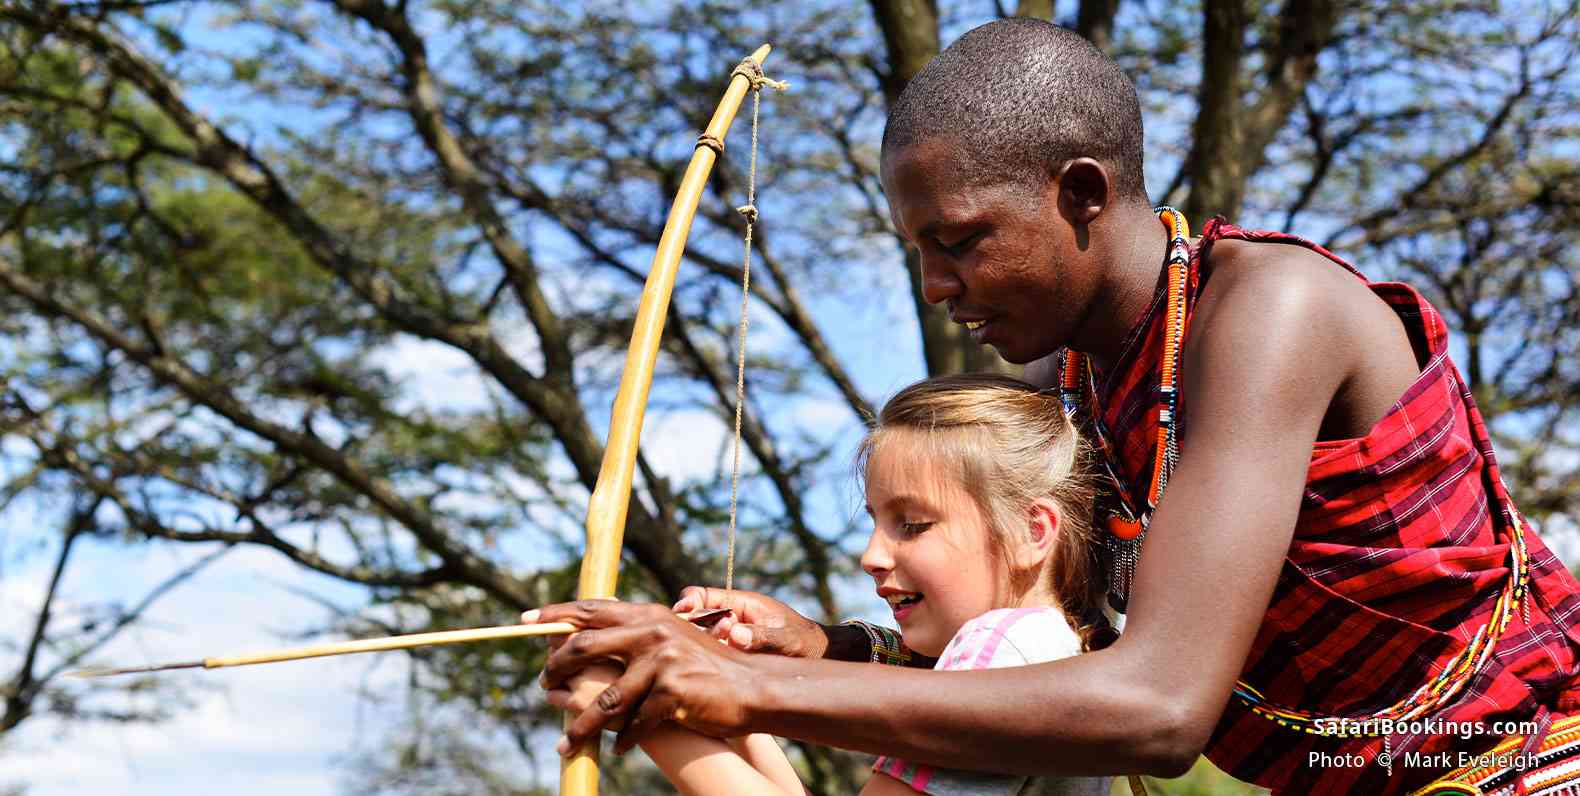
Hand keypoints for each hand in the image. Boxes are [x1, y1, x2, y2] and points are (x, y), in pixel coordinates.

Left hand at [529, 600, 758, 753]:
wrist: (752, 687)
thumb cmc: (707, 666)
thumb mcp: (672, 638)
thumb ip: (637, 633)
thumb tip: (590, 636)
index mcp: (649, 615)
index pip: (592, 610)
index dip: (555, 614)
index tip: (525, 620)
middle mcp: (652, 632)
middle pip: (584, 648)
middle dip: (556, 668)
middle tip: (544, 684)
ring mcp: (662, 662)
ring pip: (604, 700)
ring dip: (581, 725)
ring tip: (566, 741)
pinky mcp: (672, 692)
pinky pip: (634, 723)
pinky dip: (624, 739)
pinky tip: (619, 748)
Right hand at [672, 586, 826, 657]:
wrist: (816, 657)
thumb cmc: (803, 642)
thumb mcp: (785, 638)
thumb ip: (761, 636)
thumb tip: (733, 635)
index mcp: (741, 603)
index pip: (703, 595)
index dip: (689, 601)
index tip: (683, 610)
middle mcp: (730, 618)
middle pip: (695, 617)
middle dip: (695, 625)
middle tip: (719, 634)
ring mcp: (728, 638)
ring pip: (699, 637)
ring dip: (703, 643)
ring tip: (729, 646)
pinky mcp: (729, 656)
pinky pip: (709, 654)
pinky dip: (706, 659)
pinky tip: (715, 667)